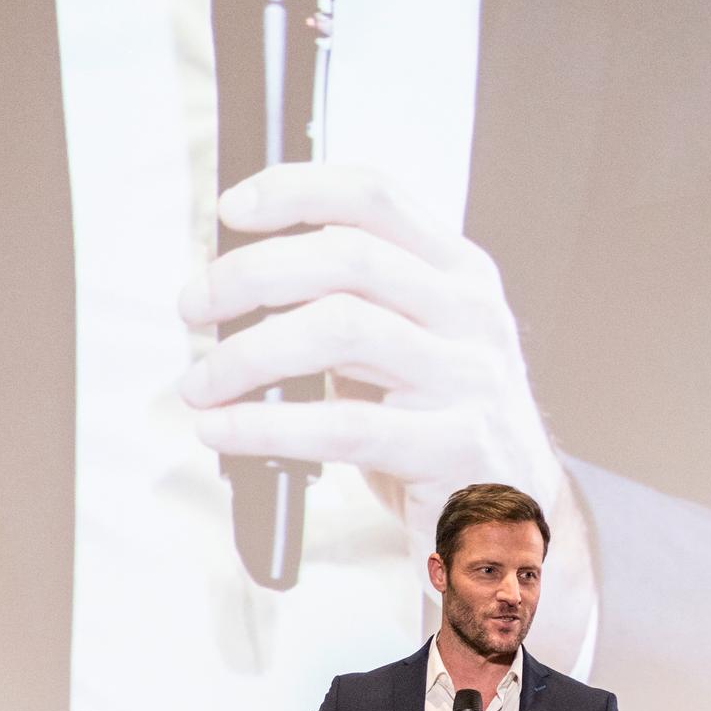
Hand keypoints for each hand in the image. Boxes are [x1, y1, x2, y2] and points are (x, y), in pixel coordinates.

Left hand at [178, 164, 594, 658]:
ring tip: (200, 382)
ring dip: (248, 353)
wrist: (516, 520)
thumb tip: (240, 281)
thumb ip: (354, 304)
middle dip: (251, 275)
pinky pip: (343, 425)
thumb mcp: (413, 347)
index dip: (294, 191)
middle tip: (194, 306)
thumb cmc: (442, 428)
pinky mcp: (456, 447)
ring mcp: (470, 378)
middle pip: (346, 258)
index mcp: (460, 272)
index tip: (231, 211)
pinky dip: (266, 425)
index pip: (373, 197)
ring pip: (340, 331)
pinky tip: (224, 430)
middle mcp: (471, 313)